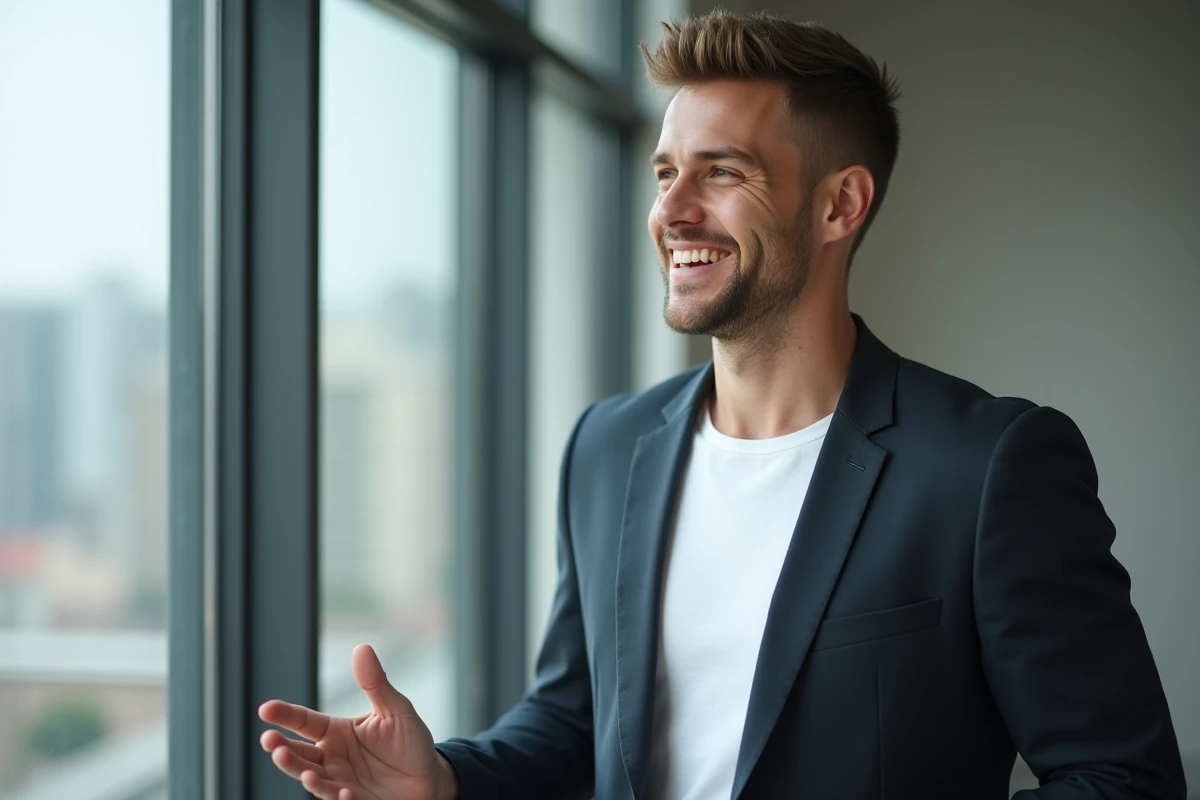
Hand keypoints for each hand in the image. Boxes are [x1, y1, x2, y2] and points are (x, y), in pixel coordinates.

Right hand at [258, 644, 458, 799]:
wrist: (429, 776)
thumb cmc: (410, 741)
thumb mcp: (395, 710)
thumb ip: (375, 683)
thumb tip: (362, 648)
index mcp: (337, 732)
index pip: (304, 721)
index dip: (284, 715)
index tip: (265, 709)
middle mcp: (332, 758)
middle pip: (299, 754)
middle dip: (282, 750)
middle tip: (271, 742)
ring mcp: (341, 782)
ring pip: (314, 780)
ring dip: (305, 776)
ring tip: (305, 772)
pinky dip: (340, 798)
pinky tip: (345, 793)